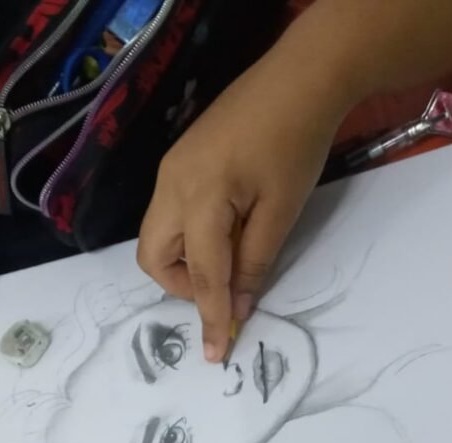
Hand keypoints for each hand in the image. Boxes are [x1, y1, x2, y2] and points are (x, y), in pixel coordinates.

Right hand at [137, 49, 346, 361]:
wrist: (298, 80)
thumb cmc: (296, 145)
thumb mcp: (281, 212)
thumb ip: (254, 264)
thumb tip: (236, 309)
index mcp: (199, 196)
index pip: (201, 275)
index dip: (209, 317)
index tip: (216, 353)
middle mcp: (171, 184)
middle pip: (153, 257)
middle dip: (183, 286)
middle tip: (226, 288)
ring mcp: (170, 170)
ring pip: (156, 236)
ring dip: (186, 262)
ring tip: (231, 257)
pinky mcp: (178, 162)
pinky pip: (169, 215)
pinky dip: (190, 238)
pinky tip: (225, 231)